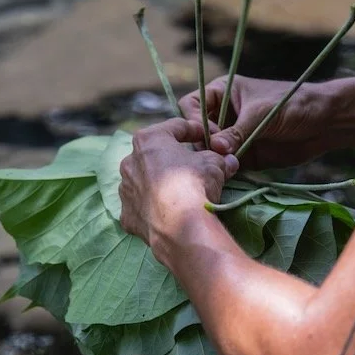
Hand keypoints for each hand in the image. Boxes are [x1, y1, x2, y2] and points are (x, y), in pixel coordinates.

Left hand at [119, 118, 238, 264]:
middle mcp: (129, 161)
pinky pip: (142, 206)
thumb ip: (219, 158)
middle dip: (174, 157)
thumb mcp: (215, 164)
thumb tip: (229, 161)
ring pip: (144, 180)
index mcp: (148, 140)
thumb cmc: (195, 184)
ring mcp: (125, 189)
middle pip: (155, 154)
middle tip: (193, 165)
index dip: (195, 130)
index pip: (175, 127)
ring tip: (180, 192)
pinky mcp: (126, 214)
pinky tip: (168, 212)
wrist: (180, 226)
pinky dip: (153, 207)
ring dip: (160, 182)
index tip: (208, 137)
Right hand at [178, 75, 335, 168]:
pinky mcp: (244, 156)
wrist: (326, 123)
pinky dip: (225, 172)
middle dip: (203, 144)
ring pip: (209, 151)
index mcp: (222, 92)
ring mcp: (232, 137)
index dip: (194, 120)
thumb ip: (238, 131)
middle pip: (196, 131)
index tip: (210, 135)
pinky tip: (230, 177)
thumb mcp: (263, 114)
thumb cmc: (294, 104)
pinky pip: (226, 166)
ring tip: (225, 168)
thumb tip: (215, 147)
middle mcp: (223, 115)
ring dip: (213, 161)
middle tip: (217, 156)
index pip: (191, 105)